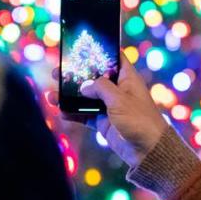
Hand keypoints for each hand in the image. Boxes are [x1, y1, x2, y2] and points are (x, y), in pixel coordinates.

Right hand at [47, 53, 167, 166]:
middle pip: (93, 77)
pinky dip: (73, 113)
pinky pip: (85, 115)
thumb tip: (84, 86)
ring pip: (86, 97)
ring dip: (70, 97)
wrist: (148, 151)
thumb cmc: (140, 120)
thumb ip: (100, 88)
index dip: (100, 52)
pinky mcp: (104, 122)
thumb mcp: (119, 99)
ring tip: (52, 96)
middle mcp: (118, 90)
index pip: (113, 58)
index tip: (82, 48)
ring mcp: (110, 107)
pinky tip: (61, 111)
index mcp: (127, 78)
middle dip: (76, 75)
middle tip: (58, 72)